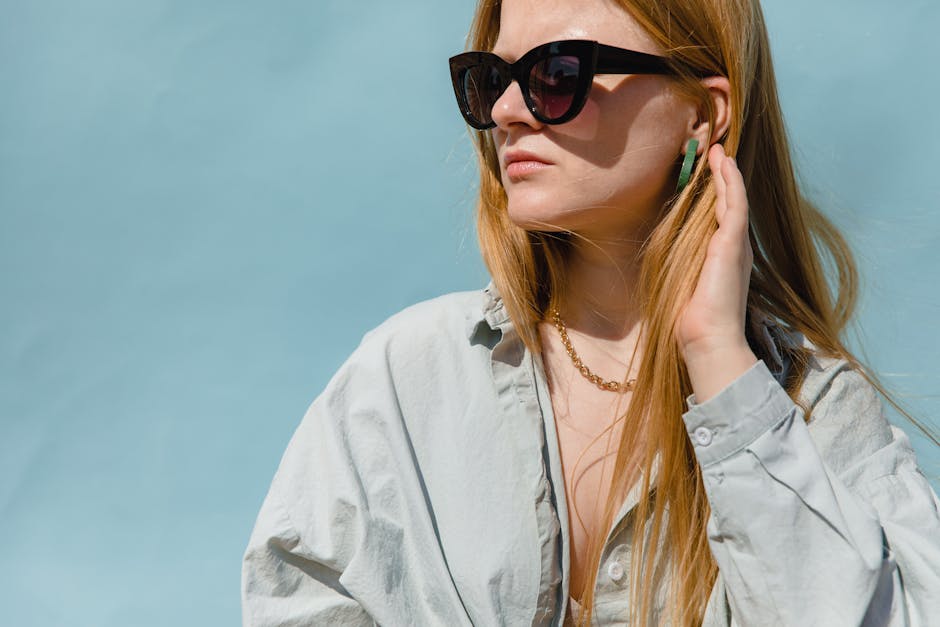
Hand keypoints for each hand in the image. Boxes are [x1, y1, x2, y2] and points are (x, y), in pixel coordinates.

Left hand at [676, 144, 756, 402]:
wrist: (709, 339)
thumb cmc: (692, 323)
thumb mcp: (682, 289)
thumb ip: (679, 273)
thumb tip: (658, 267)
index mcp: (722, 259)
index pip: (720, 220)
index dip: (716, 196)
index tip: (707, 175)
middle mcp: (733, 249)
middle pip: (730, 204)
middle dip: (723, 179)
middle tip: (715, 153)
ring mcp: (736, 245)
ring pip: (733, 199)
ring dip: (726, 173)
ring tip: (718, 150)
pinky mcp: (732, 243)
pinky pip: (735, 204)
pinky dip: (730, 182)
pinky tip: (724, 163)